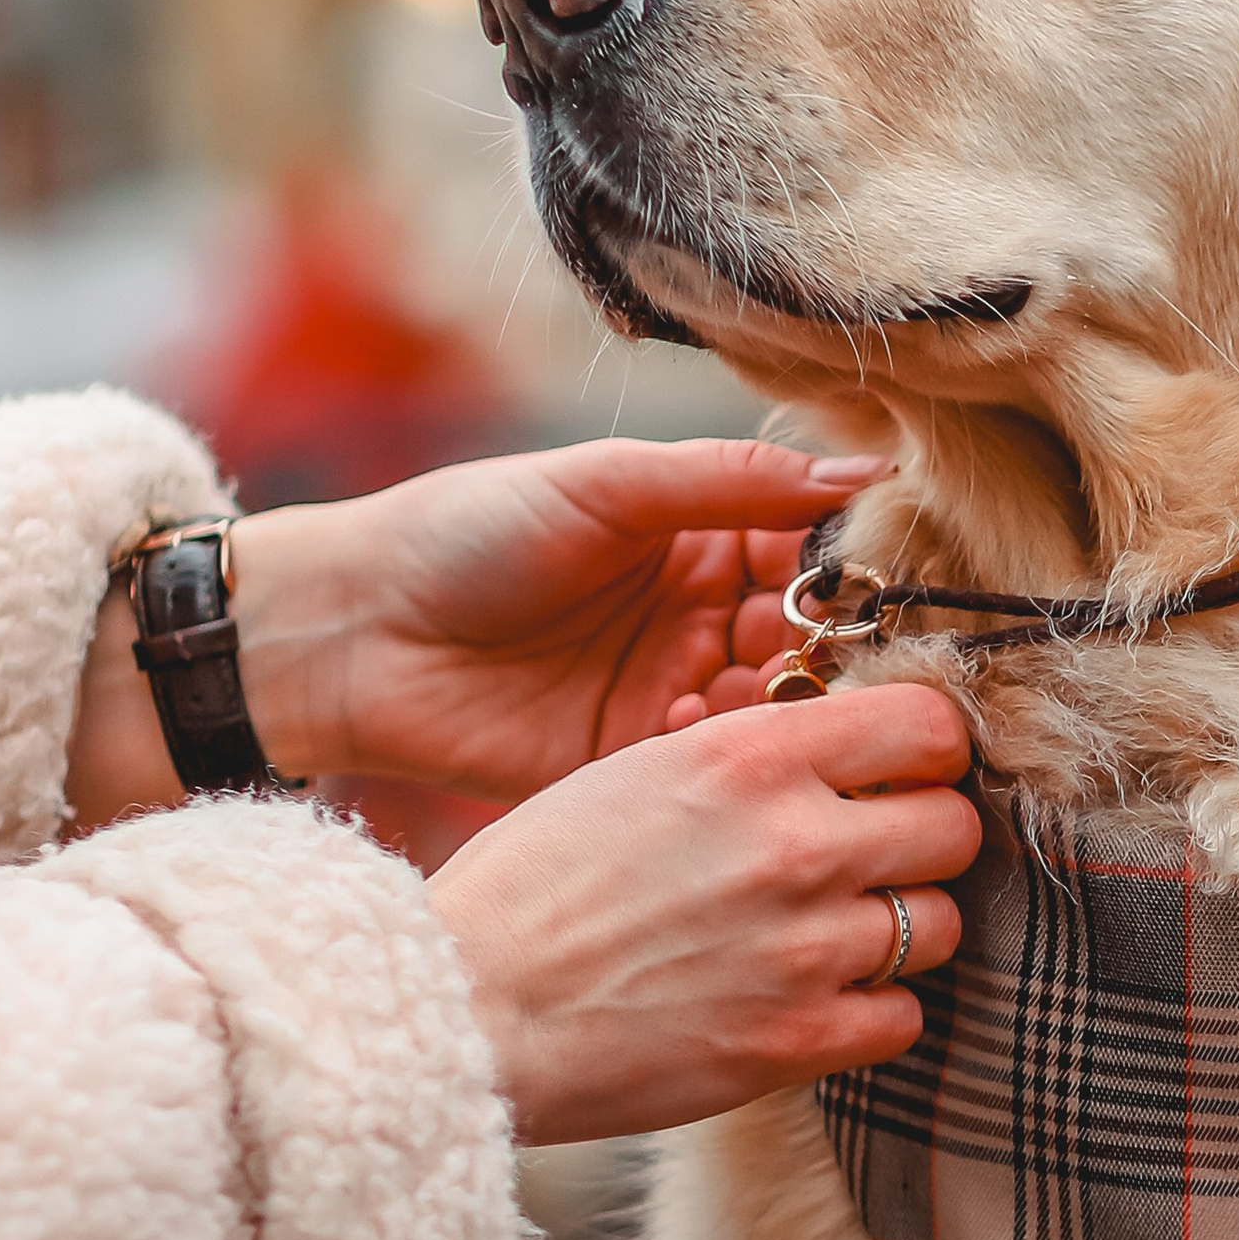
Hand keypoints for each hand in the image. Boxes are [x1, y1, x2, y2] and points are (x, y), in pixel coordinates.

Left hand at [64, 437, 887, 824]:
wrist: (352, 631)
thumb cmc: (467, 531)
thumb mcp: (604, 484)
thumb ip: (730, 480)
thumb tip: (866, 471)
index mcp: (702, 533)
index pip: (813, 548)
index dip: (855, 566)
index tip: (886, 581)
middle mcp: (701, 614)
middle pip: (809, 637)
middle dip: (833, 649)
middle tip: (845, 656)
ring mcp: (672, 693)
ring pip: (772, 708)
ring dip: (784, 706)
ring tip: (775, 697)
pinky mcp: (633, 765)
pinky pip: (708, 768)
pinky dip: (722, 754)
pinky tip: (704, 735)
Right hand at [426, 685, 978, 1142]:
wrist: (469, 1010)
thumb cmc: (535, 885)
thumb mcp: (641, 771)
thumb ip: (755, 758)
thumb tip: (851, 755)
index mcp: (753, 756)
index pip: (928, 724)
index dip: (927, 749)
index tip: (903, 770)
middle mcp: (796, 843)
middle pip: (955, 826)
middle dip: (923, 841)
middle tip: (875, 858)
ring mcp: (806, 948)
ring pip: (944, 925)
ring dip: (902, 930)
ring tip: (831, 935)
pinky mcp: (797, 1042)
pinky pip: (905, 1017)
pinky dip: (873, 1012)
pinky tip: (813, 999)